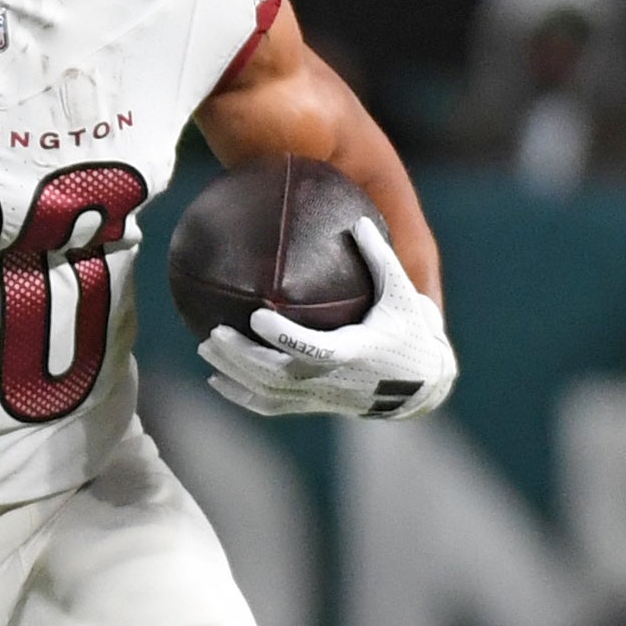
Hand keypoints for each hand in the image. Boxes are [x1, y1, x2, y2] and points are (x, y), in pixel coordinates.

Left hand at [200, 220, 456, 421]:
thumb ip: (380, 257)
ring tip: (206, 348)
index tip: (256, 316)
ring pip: (268, 393)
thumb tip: (358, 219)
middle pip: (277, 376)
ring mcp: (320, 397)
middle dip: (243, 357)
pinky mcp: (313, 405)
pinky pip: (271, 406)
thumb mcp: (402, 292)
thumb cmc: (408, 329)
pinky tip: (216, 379)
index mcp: (354, 352)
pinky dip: (241, 395)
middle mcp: (333, 380)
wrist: (420, 383)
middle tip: (214, 333)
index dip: (283, 337)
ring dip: (234, 373)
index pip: (312, 350)